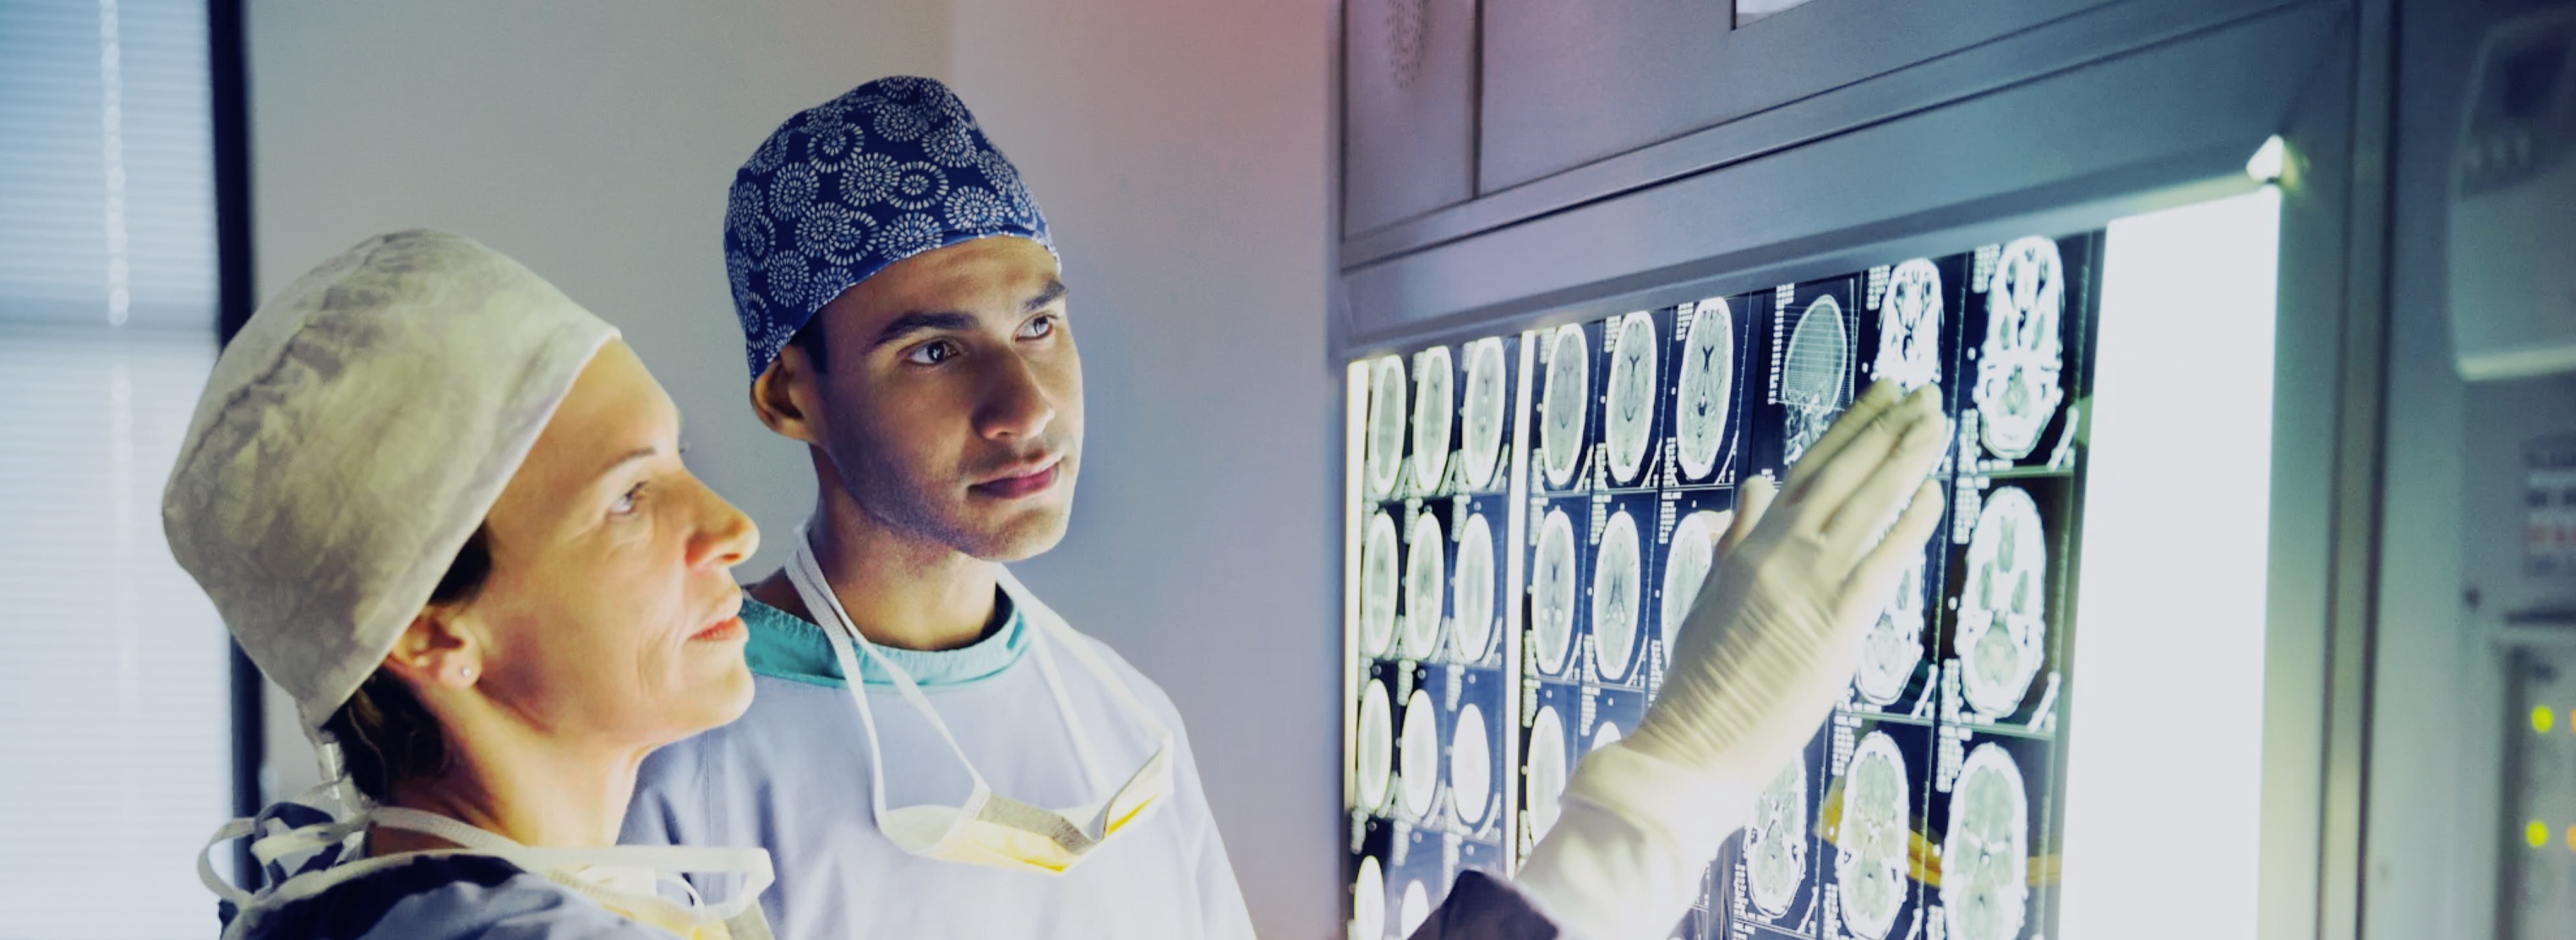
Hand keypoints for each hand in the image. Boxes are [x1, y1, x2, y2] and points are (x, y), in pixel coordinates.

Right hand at [1626, 380, 1949, 784]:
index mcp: (1750, 543)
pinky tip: (1934, 495)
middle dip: (1888, 427)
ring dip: (1907, 459)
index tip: (1883, 394)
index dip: (1850, 426)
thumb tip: (1754, 486)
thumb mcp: (1711, 593)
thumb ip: (1738, 537)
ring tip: (1937, 423)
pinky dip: (1910, 525)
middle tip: (1923, 393)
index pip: (1808, 467)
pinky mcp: (1836, 622)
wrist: (1695, 737)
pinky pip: (1883, 560)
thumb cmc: (1701, 678)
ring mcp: (1809, 582)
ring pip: (1868, 503)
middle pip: (1844, 473)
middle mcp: (1781, 551)